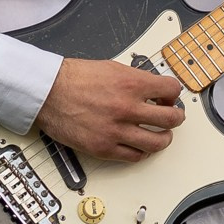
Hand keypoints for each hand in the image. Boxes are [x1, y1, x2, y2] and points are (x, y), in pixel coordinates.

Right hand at [36, 58, 185, 161]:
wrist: (48, 92)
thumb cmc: (73, 79)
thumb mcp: (111, 67)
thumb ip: (135, 79)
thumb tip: (153, 88)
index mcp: (131, 84)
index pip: (171, 90)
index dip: (174, 93)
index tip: (170, 97)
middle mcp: (127, 108)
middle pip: (171, 119)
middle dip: (176, 117)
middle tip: (173, 116)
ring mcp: (117, 130)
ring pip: (157, 142)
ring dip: (164, 138)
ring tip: (161, 135)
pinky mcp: (104, 148)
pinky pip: (134, 156)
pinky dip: (141, 152)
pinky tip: (140, 146)